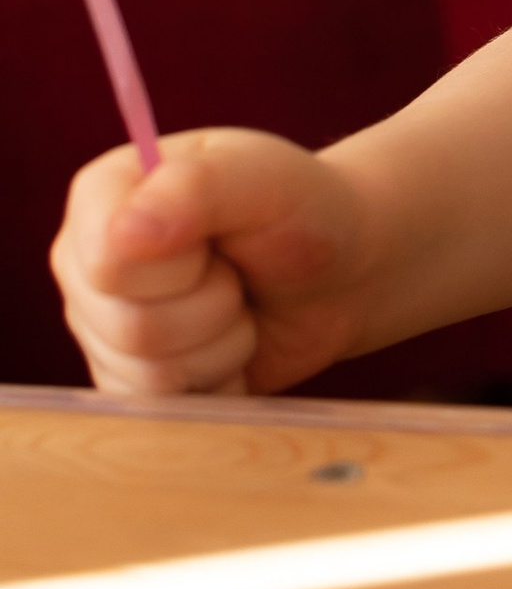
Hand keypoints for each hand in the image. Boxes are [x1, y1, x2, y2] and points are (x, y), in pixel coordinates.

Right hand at [51, 130, 372, 397]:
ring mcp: (102, 324)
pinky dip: (219, 382)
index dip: (181, 266)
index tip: (219, 237)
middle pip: (129, 327)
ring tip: (240, 304)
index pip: (109, 265)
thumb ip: (196, 188)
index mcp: (103, 196)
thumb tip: (122, 234)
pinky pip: (162, 410)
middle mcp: (88, 262)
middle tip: (239, 273)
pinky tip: (234, 343)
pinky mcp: (130, 377)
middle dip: (213, 307)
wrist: (345, 272)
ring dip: (222, 344)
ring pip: (148, 375)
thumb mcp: (265, 178)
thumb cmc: (304, 211)